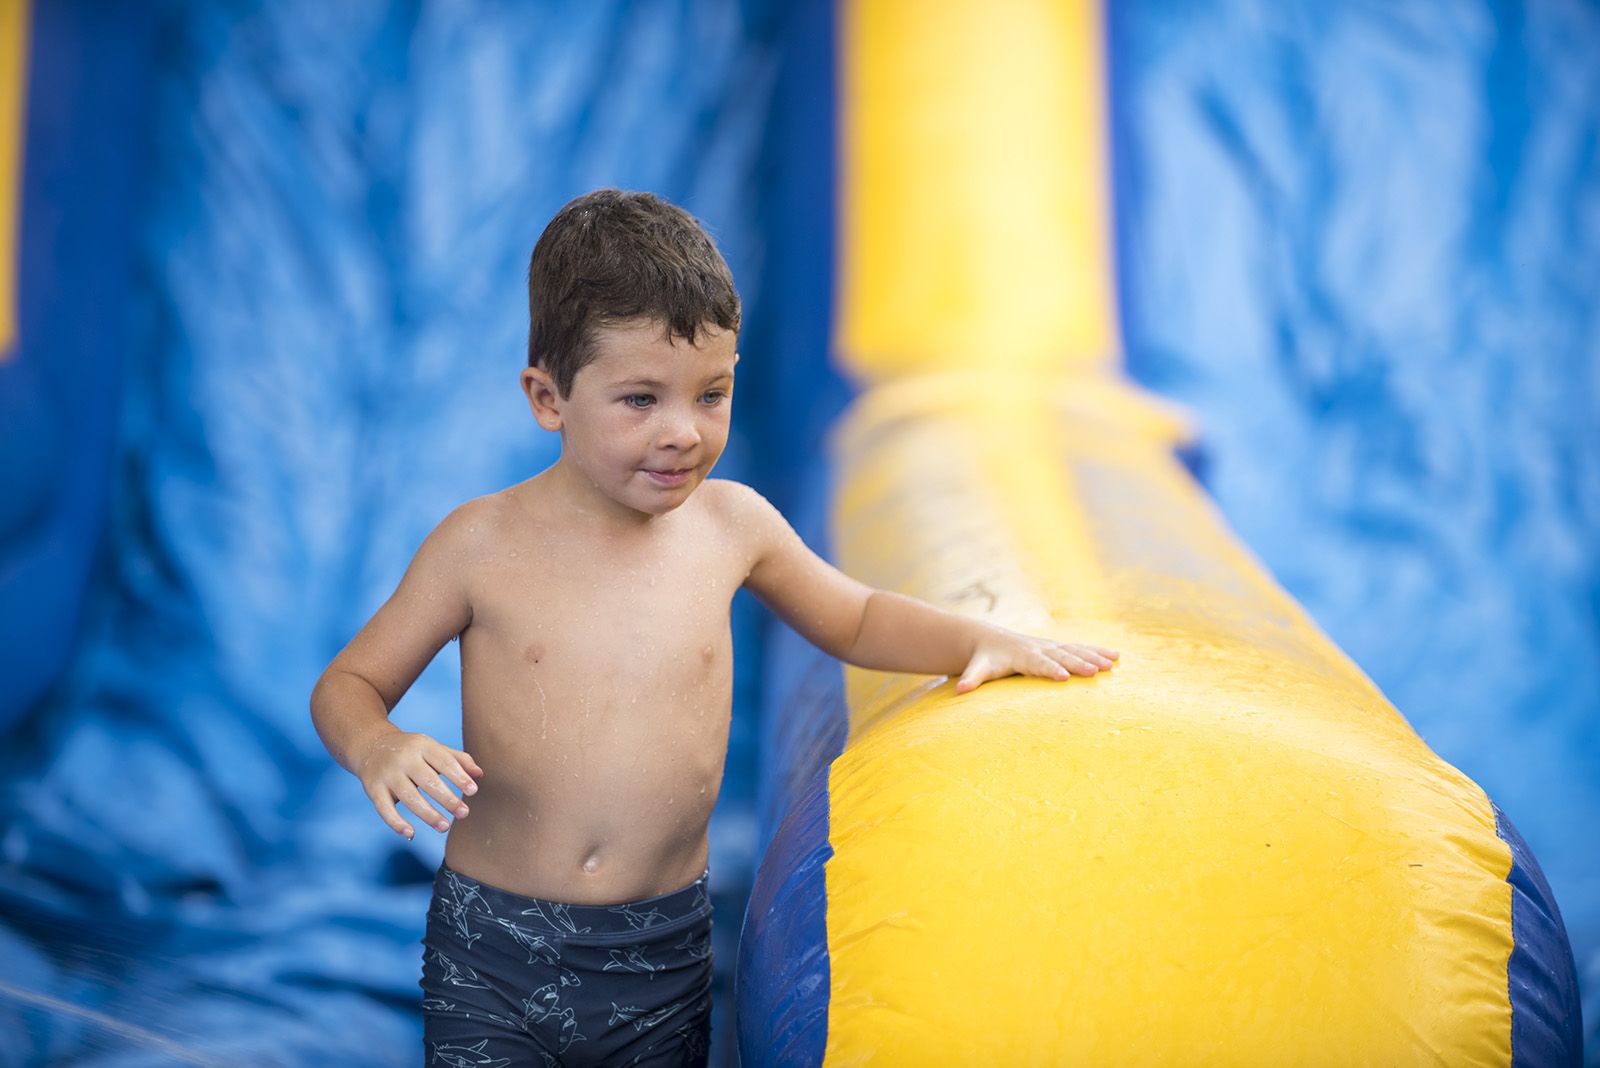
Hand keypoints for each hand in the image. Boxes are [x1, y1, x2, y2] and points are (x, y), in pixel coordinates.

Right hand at [355, 730, 482, 839]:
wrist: (371, 746)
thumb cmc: (411, 750)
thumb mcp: (433, 748)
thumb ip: (457, 759)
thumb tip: (480, 775)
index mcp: (422, 745)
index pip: (444, 761)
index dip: (459, 776)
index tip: (473, 791)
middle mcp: (404, 759)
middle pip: (428, 781)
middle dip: (447, 799)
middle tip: (464, 813)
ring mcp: (387, 774)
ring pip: (409, 797)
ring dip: (428, 814)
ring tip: (445, 827)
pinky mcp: (373, 789)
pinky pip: (384, 809)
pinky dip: (396, 823)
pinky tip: (411, 834)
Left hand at [955, 628, 1119, 694]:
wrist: (988, 640)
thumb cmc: (984, 660)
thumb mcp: (976, 668)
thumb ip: (971, 679)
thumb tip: (959, 690)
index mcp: (1021, 656)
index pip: (1037, 664)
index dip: (1050, 669)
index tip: (1063, 676)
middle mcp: (1038, 649)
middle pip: (1061, 656)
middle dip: (1079, 663)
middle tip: (1097, 671)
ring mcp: (1049, 646)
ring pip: (1075, 650)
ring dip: (1094, 656)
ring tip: (1113, 664)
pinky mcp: (1057, 648)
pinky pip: (1080, 648)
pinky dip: (1097, 651)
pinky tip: (1116, 657)